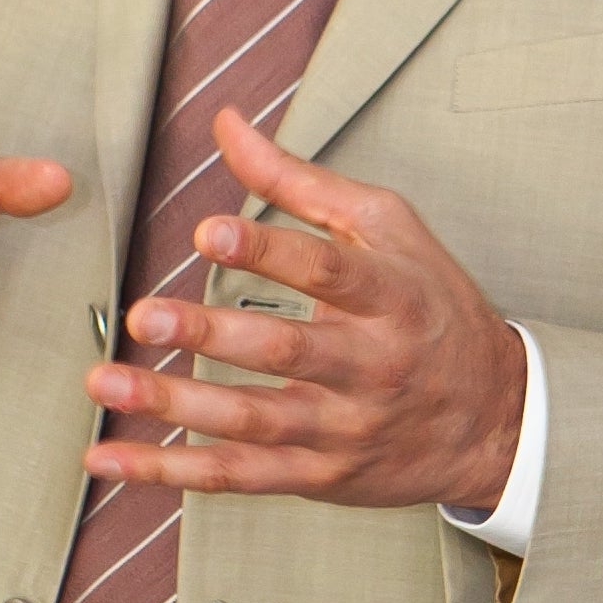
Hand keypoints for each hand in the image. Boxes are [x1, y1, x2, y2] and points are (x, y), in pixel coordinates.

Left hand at [81, 106, 526, 509]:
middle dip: (212, 334)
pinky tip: (111, 456)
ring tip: (107, 381)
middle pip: (287, 351)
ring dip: (174, 404)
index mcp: (391, 294)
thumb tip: (225, 124)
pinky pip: (238, 477)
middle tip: (146, 314)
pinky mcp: (319, 476)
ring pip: (253, 422)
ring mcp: (344, 428)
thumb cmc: (429, 303)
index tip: (208, 231)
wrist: (494, 418)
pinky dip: (170, 470)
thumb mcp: (385, 227)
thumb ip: (297, 181)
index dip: (267, 251)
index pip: (327, 270)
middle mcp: (370, 365)